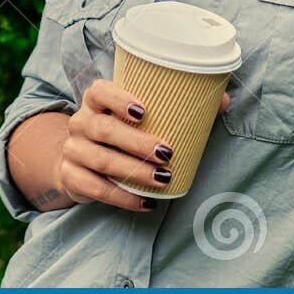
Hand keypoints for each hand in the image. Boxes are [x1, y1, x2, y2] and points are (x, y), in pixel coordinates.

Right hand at [55, 79, 230, 211]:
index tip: (144, 111)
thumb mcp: (140, 116)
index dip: (119, 98)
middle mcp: (80, 122)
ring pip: (101, 160)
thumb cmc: (120, 131)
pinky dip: (122, 197)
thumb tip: (223, 101)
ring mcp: (72, 150)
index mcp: (95, 100)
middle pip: (103, 129)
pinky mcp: (70, 177)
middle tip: (167, 153)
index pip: (99, 91)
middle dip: (136, 142)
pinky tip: (145, 202)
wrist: (79, 159)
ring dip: (134, 171)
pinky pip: (96, 189)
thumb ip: (180, 105)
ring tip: (162, 178)